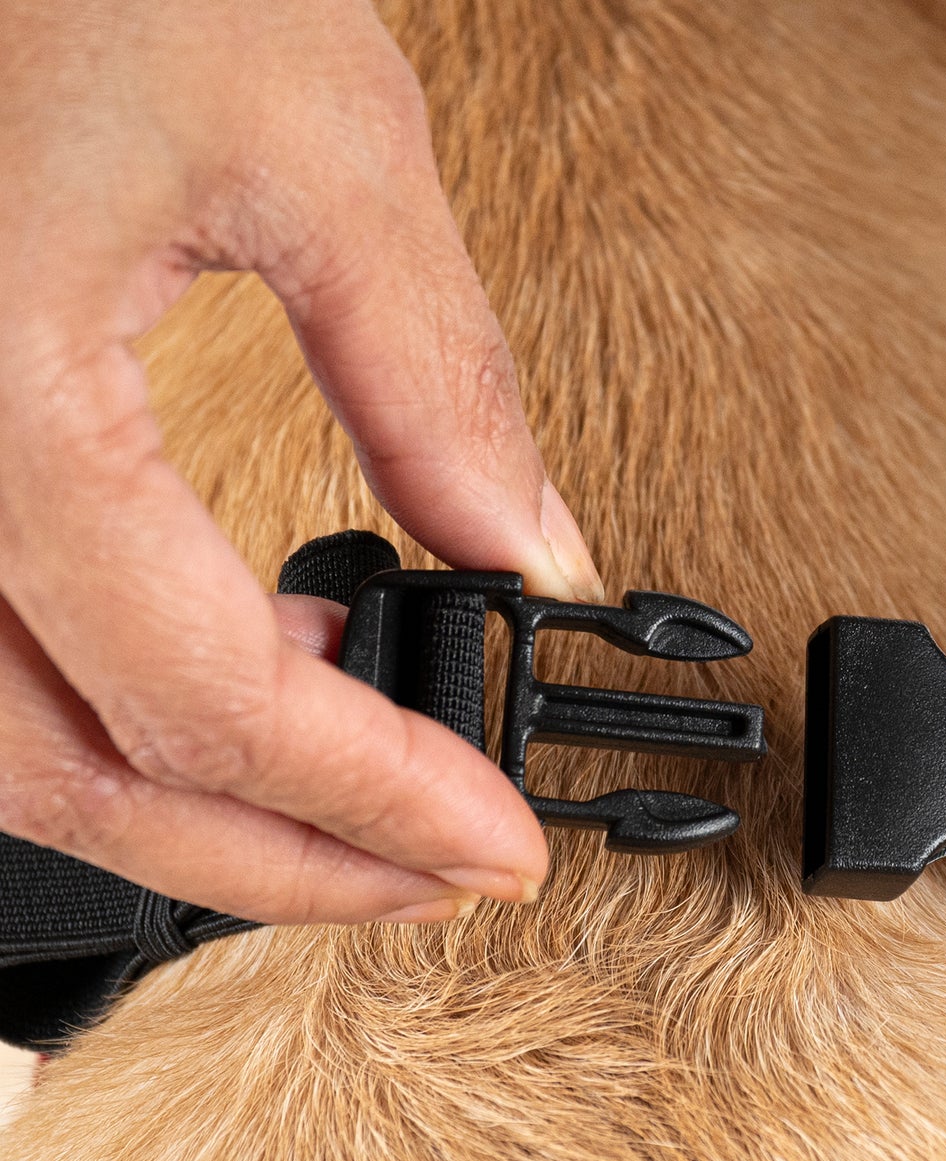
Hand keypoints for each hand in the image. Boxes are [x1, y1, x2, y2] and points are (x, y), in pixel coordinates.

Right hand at [0, 0, 601, 924]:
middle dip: (288, 862)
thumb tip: (528, 548)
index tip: (495, 849)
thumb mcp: (313, 133)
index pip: (214, 706)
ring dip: (195, 809)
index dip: (377, 805)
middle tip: (438, 878)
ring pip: (15, 758)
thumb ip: (434, 375)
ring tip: (360, 790)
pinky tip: (231, 672)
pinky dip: (113, 714)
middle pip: (91, 786)